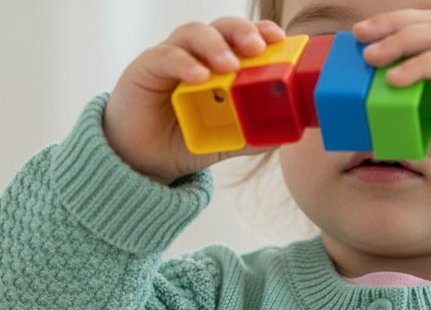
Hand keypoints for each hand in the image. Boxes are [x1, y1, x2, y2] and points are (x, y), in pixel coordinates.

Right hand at [103, 18, 284, 184]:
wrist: (145, 160)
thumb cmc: (185, 140)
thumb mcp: (226, 141)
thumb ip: (252, 135)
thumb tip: (285, 133)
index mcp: (220, 66)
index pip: (242, 39)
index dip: (260, 32)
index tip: (278, 39)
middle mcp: (197, 55)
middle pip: (221, 27)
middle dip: (241, 32)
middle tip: (257, 47)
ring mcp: (171, 58)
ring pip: (193, 34)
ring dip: (214, 46)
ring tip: (229, 65)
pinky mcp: (146, 68)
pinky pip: (165, 57)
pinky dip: (184, 63)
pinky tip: (198, 76)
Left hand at [353, 10, 430, 175]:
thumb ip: (409, 127)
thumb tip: (374, 137)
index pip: (422, 31)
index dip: (392, 29)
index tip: (361, 38)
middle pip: (425, 22)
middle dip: (389, 25)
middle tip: (358, 34)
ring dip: (398, 41)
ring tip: (370, 55)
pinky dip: (418, 66)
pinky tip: (395, 78)